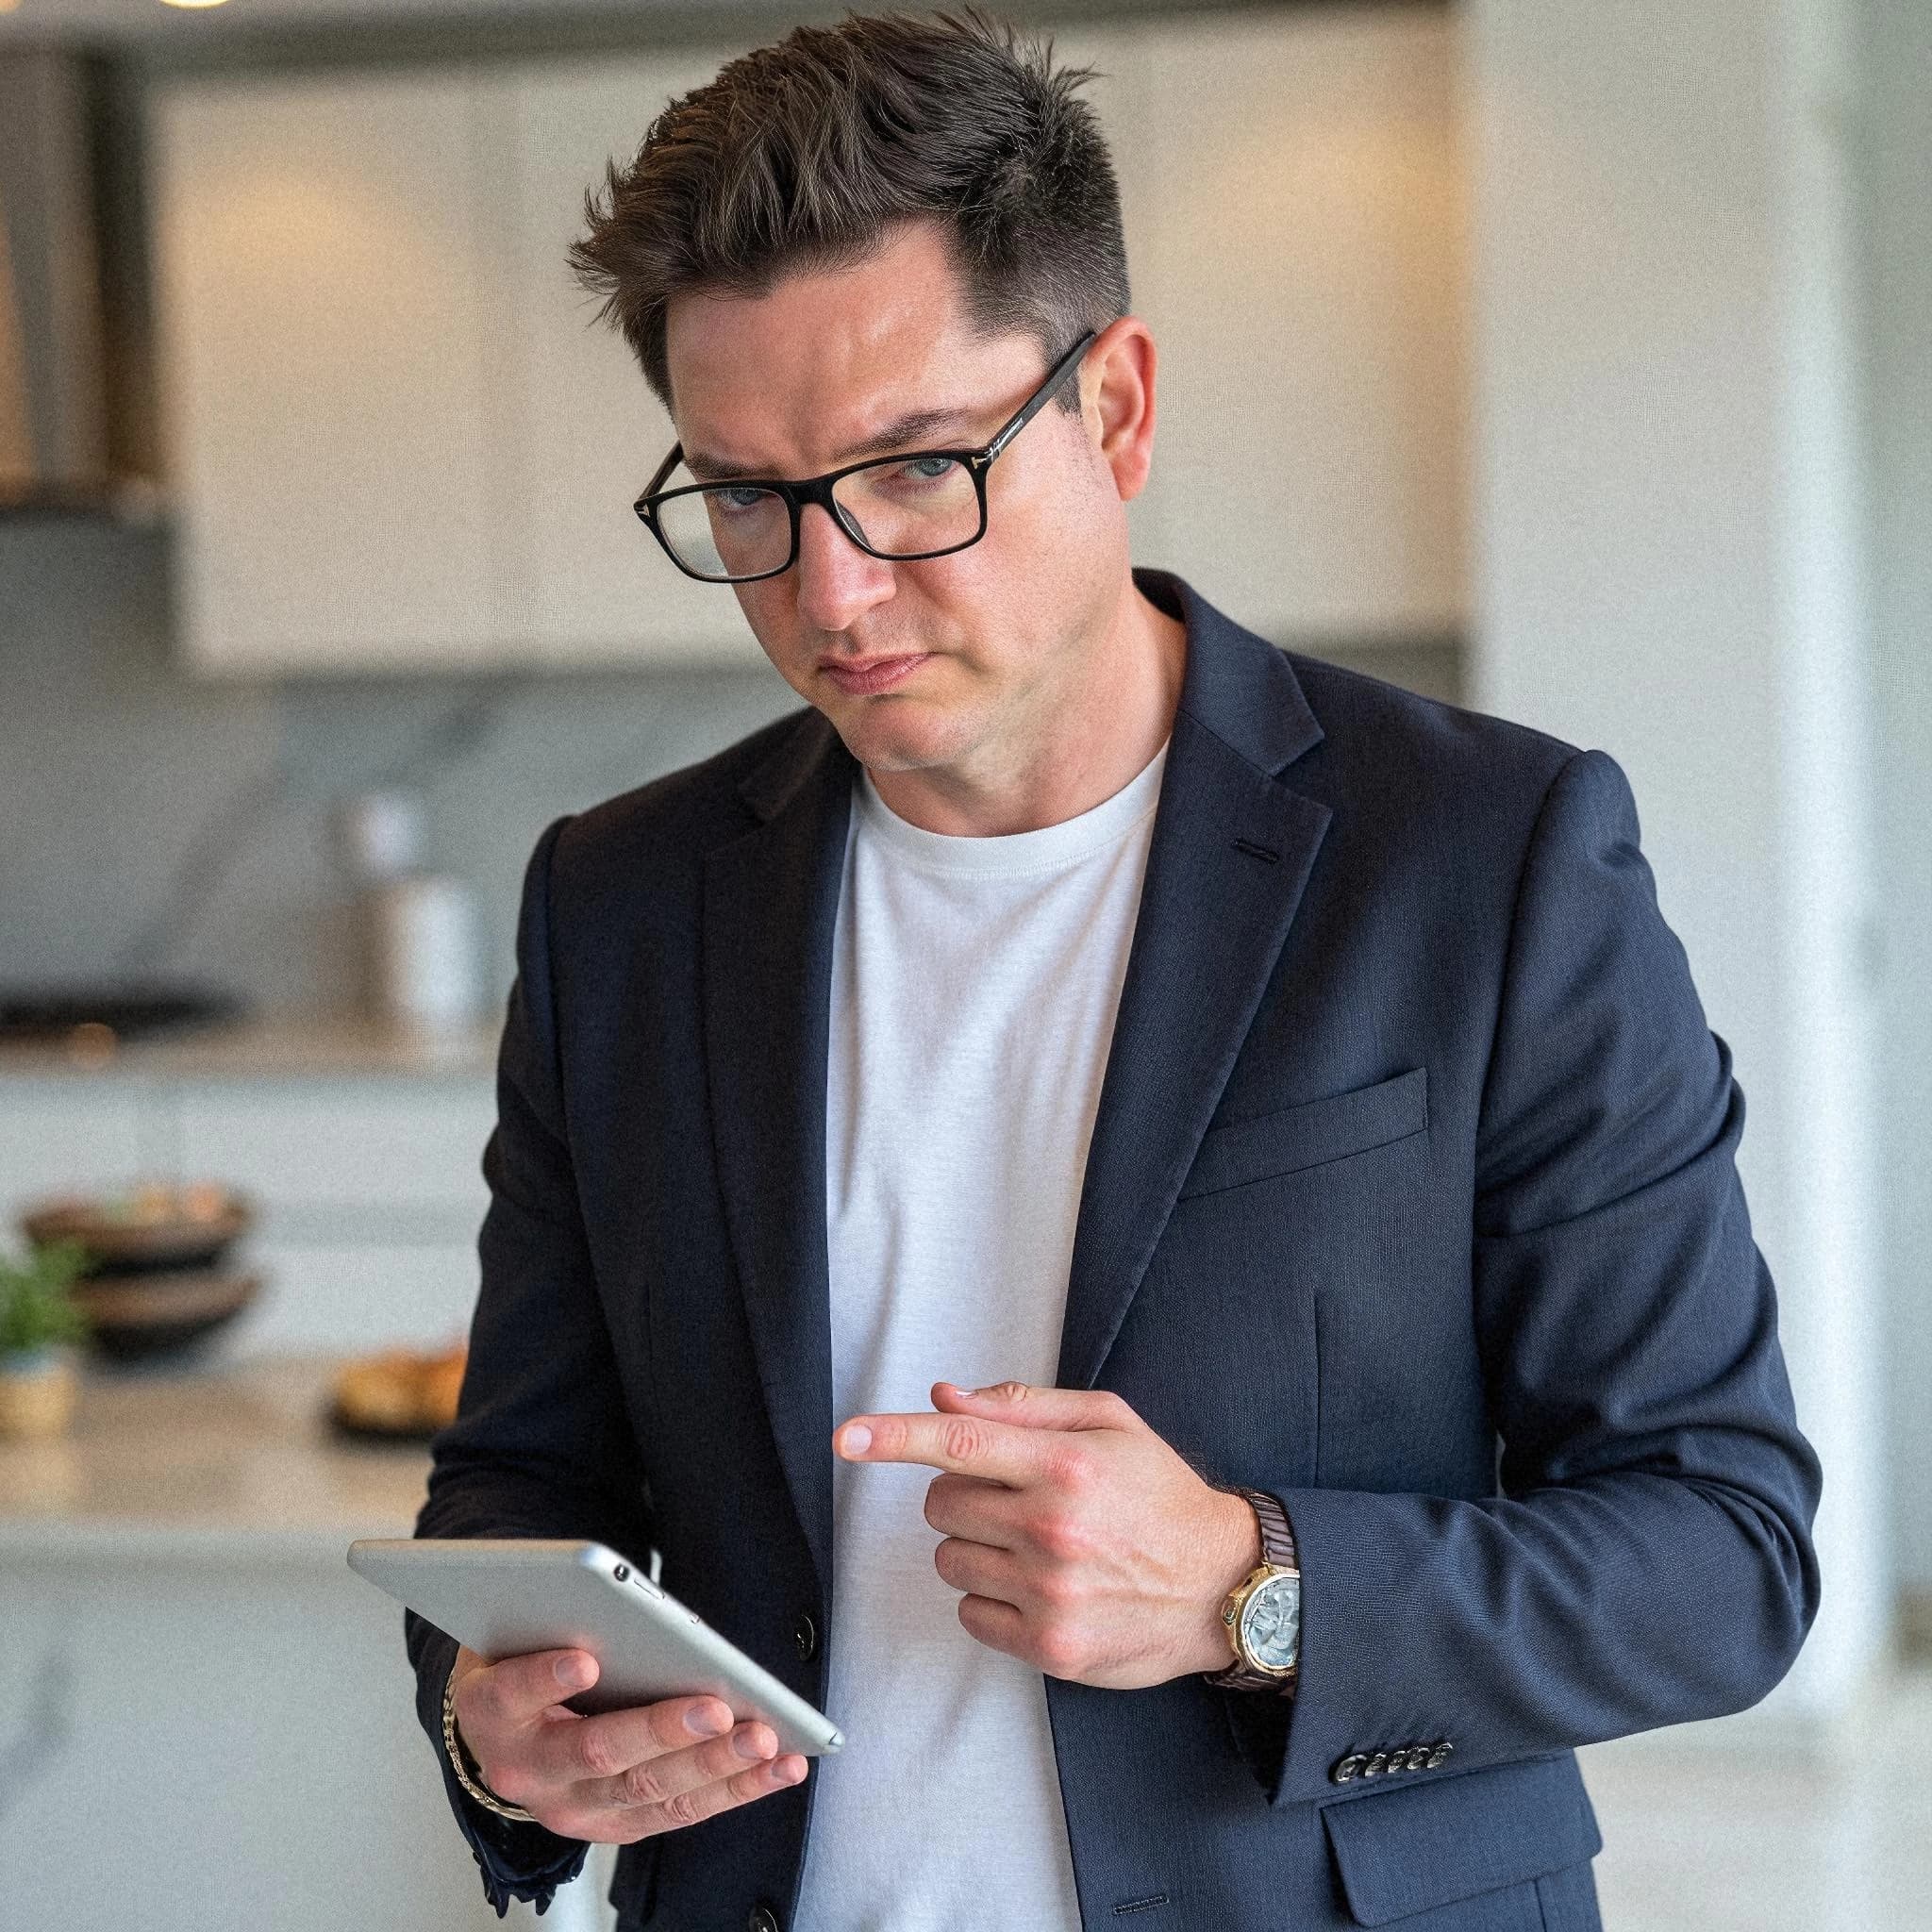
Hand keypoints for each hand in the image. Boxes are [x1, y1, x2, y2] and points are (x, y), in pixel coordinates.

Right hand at [447, 1643, 806, 1842]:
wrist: (503, 1733)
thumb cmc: (522, 1660)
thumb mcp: (519, 1629)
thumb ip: (557, 1615)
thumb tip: (621, 1600)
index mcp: (491, 1711)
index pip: (512, 1694)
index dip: (546, 1678)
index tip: (586, 1658)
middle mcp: (527, 1771)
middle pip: (597, 1753)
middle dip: (662, 1731)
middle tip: (716, 1707)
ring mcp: (571, 1808)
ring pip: (649, 1791)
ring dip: (714, 1766)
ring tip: (763, 1739)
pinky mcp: (614, 1826)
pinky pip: (679, 1811)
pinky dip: (735, 1789)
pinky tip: (777, 1766)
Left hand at [833, 1381, 1261, 1688]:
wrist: (1223, 1584)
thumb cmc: (1162, 1495)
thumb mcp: (1110, 1424)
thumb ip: (1023, 1408)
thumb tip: (945, 1397)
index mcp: (1066, 1465)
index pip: (959, 1443)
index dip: (894, 1436)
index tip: (846, 1436)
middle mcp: (1053, 1528)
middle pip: (941, 1503)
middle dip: (961, 1494)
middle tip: (1011, 1498)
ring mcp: (1050, 1593)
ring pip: (949, 1559)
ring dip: (974, 1546)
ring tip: (1031, 1544)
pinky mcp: (1051, 1648)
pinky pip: (970, 1614)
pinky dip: (990, 1599)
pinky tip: (1037, 1586)